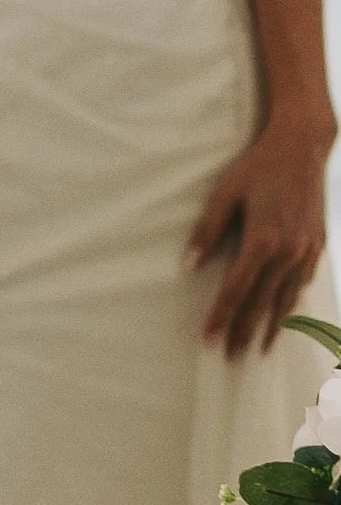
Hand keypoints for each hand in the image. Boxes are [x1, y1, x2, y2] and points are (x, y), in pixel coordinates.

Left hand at [190, 123, 329, 355]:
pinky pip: (304, 281)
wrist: (303, 146)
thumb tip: (187, 266)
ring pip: (288, 297)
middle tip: (232, 358)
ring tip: (259, 349)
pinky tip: (285, 314)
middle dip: (245, 332)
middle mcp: (288, 250)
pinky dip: (293, 302)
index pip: (237, 289)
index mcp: (262, 239)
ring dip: (273, 325)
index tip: (209, 340)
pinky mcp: (318, 243)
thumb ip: (207, 231)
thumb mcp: (225, 193)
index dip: (222, 316)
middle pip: (263, 302)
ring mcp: (307, 249)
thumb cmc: (258, 167)